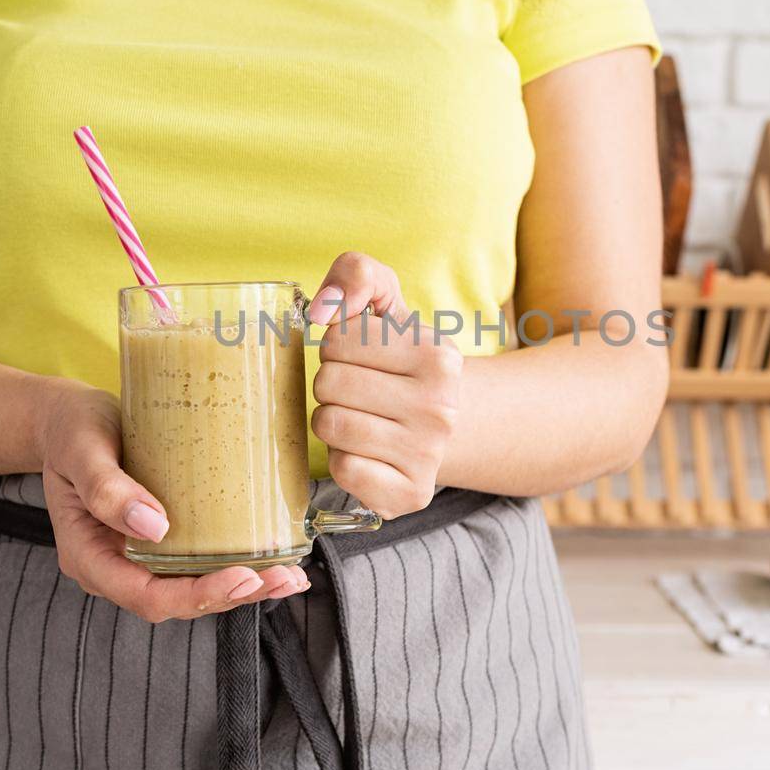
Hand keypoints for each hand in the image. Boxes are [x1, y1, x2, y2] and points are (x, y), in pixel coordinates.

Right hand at [35, 381, 308, 621]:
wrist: (67, 418)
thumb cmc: (72, 428)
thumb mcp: (82, 449)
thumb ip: (106, 489)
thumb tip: (153, 526)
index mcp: (88, 557)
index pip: (146, 595)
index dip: (197, 595)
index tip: (241, 577)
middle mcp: (114, 567)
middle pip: (177, 600)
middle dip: (232, 594)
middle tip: (282, 578)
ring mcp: (137, 557)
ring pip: (192, 587)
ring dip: (243, 586)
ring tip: (290, 576)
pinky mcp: (161, 541)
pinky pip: (198, 563)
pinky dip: (235, 564)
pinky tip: (272, 560)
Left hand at [307, 252, 461, 519]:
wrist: (447, 423)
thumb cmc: (402, 361)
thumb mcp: (388, 304)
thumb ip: (356, 275)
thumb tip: (321, 308)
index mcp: (438, 355)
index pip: (338, 338)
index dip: (337, 346)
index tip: (361, 358)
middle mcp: (441, 406)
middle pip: (329, 382)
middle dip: (331, 383)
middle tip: (357, 391)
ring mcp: (428, 455)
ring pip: (330, 425)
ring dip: (332, 420)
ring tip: (359, 417)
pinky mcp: (409, 494)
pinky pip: (343, 469)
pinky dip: (342, 459)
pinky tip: (366, 451)